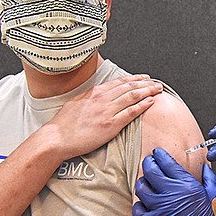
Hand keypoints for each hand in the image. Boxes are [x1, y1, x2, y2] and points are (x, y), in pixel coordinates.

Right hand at [42, 74, 162, 160]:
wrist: (57, 138)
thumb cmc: (64, 124)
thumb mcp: (76, 102)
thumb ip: (89, 96)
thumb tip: (98, 94)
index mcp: (95, 92)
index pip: (120, 82)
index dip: (135, 78)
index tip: (144, 78)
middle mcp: (102, 98)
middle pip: (130, 86)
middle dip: (146, 83)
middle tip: (157, 83)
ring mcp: (107, 111)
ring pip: (133, 96)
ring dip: (148, 91)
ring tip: (158, 90)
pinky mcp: (111, 124)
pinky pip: (131, 112)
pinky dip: (142, 105)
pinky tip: (151, 102)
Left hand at [133, 148, 215, 215]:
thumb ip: (208, 177)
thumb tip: (204, 167)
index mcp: (186, 185)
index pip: (166, 162)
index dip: (159, 155)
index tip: (157, 153)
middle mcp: (171, 194)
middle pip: (150, 171)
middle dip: (148, 163)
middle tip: (149, 162)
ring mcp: (160, 209)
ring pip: (141, 188)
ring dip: (143, 182)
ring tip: (147, 182)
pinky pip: (137, 209)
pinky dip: (139, 204)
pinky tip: (144, 204)